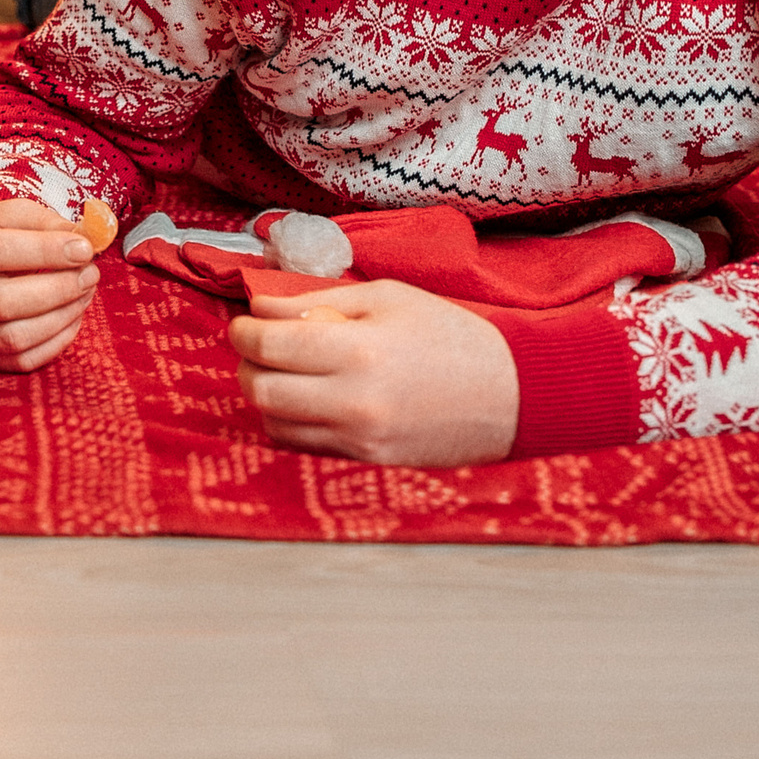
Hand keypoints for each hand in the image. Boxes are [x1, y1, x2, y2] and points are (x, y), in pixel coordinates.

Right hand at [0, 197, 97, 372]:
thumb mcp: (10, 216)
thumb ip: (46, 223)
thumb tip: (85, 240)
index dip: (44, 251)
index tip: (84, 249)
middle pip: (1, 301)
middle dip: (57, 289)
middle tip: (90, 274)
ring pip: (13, 337)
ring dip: (61, 316)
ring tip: (85, 293)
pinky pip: (22, 361)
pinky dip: (56, 341)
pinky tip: (71, 316)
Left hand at [229, 282, 517, 466]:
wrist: (515, 393)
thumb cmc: (451, 336)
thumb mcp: (387, 298)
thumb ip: (318, 300)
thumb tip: (262, 305)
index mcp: (358, 350)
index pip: (269, 346)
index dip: (243, 331)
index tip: (244, 322)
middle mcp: (353, 401)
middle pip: (260, 390)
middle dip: (245, 365)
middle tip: (255, 346)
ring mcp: (361, 438)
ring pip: (275, 423)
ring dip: (265, 395)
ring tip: (282, 371)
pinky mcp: (369, 460)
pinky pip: (305, 444)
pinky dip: (292, 421)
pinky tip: (308, 398)